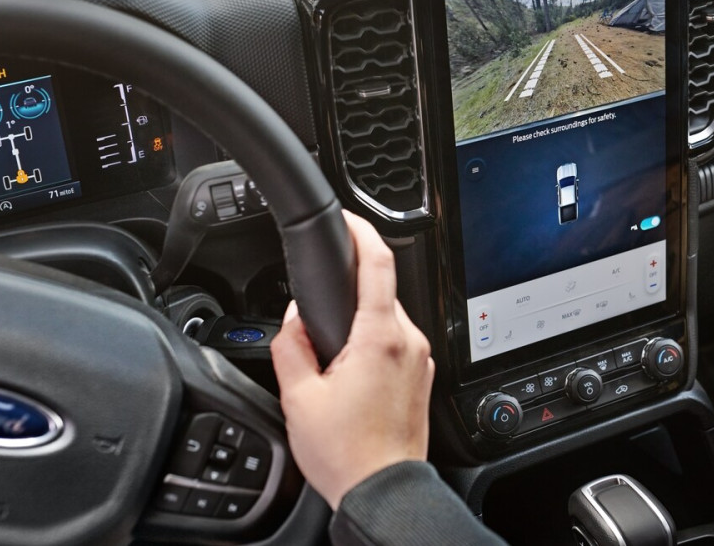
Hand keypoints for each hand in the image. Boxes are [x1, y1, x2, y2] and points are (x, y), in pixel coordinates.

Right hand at [271, 210, 434, 509]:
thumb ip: (290, 345)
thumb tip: (293, 318)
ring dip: (360, 326)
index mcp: (380, 338)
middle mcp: (409, 342)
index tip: (348, 219)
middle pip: (380, 292)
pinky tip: (351, 378)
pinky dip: (373, 346)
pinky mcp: (423, 378)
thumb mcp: (298, 397)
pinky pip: (396, 345)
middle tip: (317, 324)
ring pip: (387, 320)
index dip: (361, 231)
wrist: (382, 493)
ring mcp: (421, 360)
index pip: (378, 263)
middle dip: (347, 296)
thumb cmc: (346, 454)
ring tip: (332, 364)